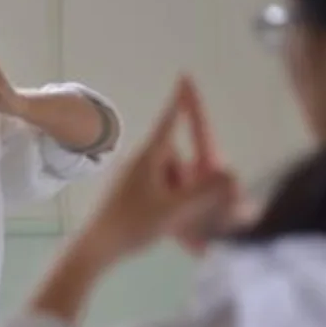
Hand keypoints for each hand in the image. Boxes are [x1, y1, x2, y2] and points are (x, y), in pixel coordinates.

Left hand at [73, 75, 235, 263]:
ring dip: (191, 213)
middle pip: (186, 166)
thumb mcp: (174, 210)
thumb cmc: (130, 225)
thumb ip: (204, 192)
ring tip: (196, 244)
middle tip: (208, 222)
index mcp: (151, 157)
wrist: (93, 251)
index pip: (171, 121)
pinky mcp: (135, 196)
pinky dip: (180, 221)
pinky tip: (191, 247)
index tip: (184, 76)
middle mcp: (145, 163)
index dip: (182, 100)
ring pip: (179, 188)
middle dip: (199, 193)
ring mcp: (138, 180)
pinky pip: (168, 201)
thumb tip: (232, 173)